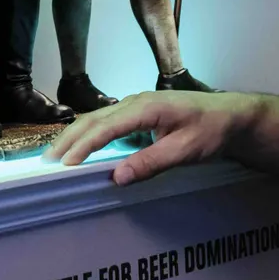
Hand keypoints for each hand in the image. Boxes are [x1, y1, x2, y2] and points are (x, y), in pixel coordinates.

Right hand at [45, 88, 256, 185]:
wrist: (232, 116)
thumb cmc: (212, 130)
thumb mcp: (185, 150)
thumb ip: (152, 163)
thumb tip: (118, 177)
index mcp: (146, 107)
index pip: (105, 127)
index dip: (83, 146)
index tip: (65, 164)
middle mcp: (136, 102)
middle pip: (93, 120)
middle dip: (68, 140)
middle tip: (47, 161)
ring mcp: (136, 106)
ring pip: (97, 119)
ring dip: (75, 136)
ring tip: (56, 155)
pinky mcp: (139, 114)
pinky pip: (107, 123)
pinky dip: (90, 135)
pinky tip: (82, 148)